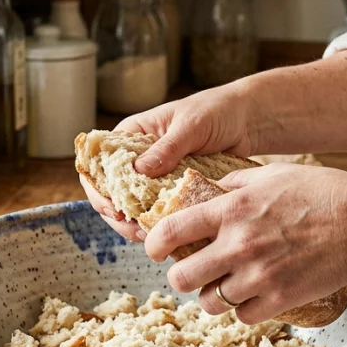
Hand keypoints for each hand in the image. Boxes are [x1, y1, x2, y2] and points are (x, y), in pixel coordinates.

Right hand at [81, 79, 263, 240]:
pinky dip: (157, 224)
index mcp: (133, 134)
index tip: (112, 206)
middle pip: (111, 190)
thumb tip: (139, 169)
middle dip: (116, 213)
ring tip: (148, 236)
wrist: (247, 120)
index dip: (98, 187)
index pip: (99, 161)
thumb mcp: (191, 125)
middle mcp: (138, 157)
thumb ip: (167, 147)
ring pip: (132, 205)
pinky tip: (164, 233)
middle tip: (132, 229)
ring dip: (134, 223)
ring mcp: (154, 176)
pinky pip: (157, 211)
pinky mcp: (172, 191)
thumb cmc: (217, 111)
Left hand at [143, 163, 346, 323]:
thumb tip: (209, 189)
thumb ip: (234, 183)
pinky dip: (242, 308)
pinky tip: (251, 293)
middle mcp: (238, 245)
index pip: (169, 232)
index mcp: (231, 210)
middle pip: (181, 277)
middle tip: (190, 271)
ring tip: (224, 284)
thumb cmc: (321, 193)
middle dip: (180, 275)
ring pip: (209, 302)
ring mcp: (258, 276)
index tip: (154, 249)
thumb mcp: (272, 174)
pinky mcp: (279, 300)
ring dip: (211, 295)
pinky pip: (241, 315)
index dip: (152, 244)